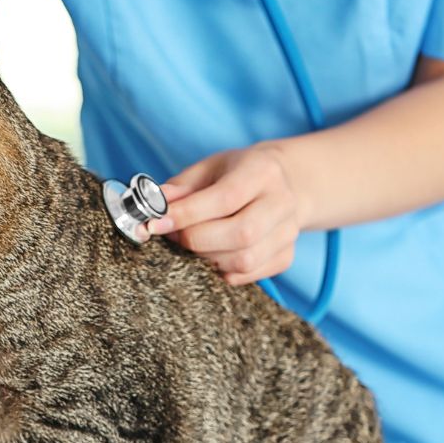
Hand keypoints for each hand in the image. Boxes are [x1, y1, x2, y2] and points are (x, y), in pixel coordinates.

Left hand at [148, 143, 303, 285]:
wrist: (282, 184)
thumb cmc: (238, 174)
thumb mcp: (209, 168)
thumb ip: (181, 187)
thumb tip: (154, 205)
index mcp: (263, 171)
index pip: (227, 198)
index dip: (188, 214)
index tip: (157, 223)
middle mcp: (282, 202)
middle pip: (241, 233)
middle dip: (197, 240)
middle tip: (174, 235)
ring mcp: (289, 232)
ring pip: (245, 260)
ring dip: (208, 258)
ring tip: (194, 244)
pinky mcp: (287, 256)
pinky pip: (249, 275)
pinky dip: (223, 270)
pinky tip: (214, 253)